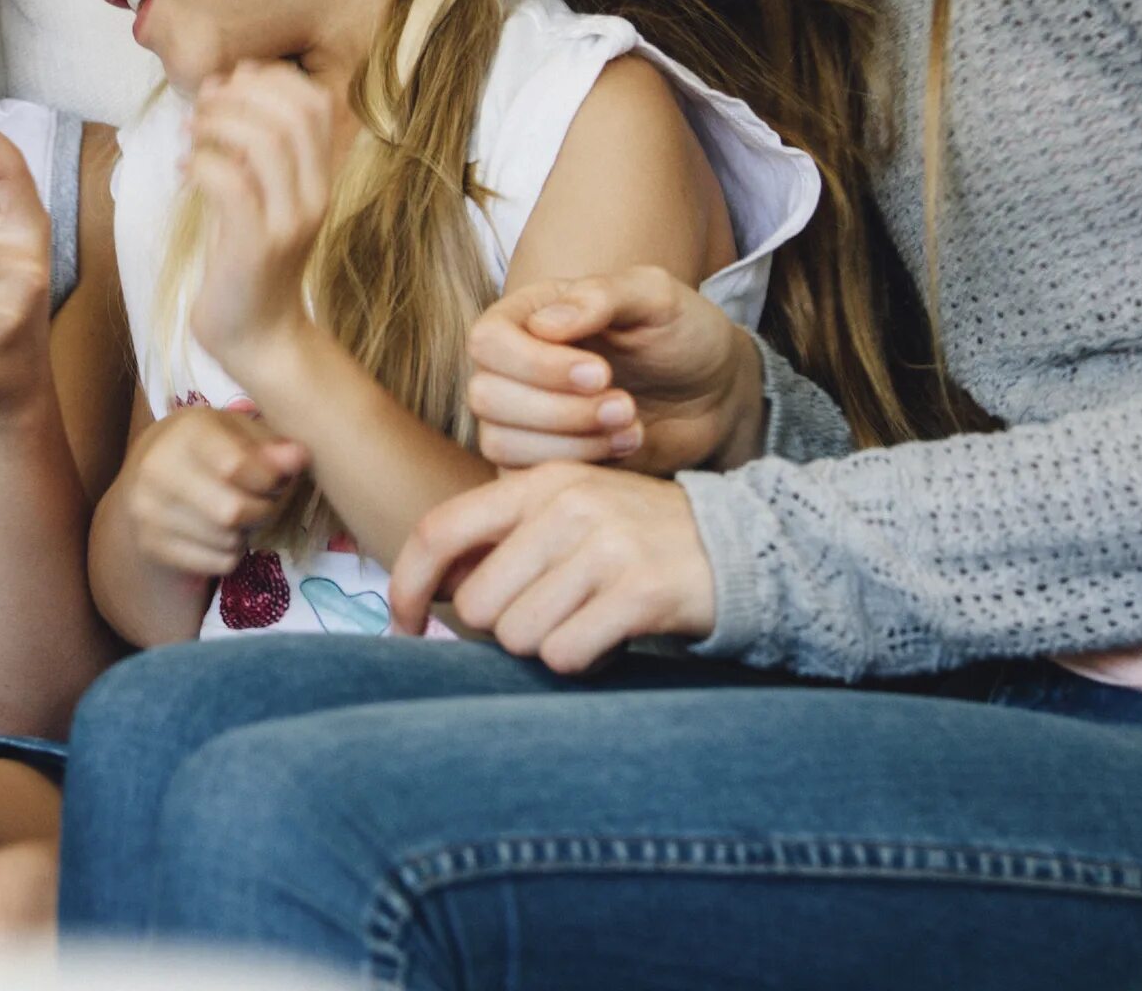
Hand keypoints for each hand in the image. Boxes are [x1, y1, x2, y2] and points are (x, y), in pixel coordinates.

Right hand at [115, 405, 306, 578]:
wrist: (147, 470)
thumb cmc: (208, 443)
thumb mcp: (238, 429)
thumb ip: (270, 444)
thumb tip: (299, 458)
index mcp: (185, 434)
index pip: (236, 466)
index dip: (271, 478)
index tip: (281, 477)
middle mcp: (158, 472)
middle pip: (233, 511)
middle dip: (263, 509)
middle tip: (265, 498)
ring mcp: (149, 513)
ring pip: (228, 541)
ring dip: (248, 531)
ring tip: (239, 511)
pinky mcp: (151, 545)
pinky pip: (217, 564)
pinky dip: (232, 552)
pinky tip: (220, 530)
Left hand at [185, 63, 334, 370]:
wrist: (258, 337)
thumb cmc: (248, 263)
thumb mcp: (260, 198)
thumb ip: (251, 150)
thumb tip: (226, 85)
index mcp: (320, 180)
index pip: (316, 103)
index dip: (272, 79)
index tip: (231, 82)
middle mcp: (314, 197)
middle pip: (292, 114)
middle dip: (239, 95)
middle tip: (202, 106)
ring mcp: (288, 222)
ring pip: (265, 142)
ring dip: (217, 125)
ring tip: (189, 134)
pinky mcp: (256, 246)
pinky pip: (231, 184)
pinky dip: (201, 165)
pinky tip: (183, 172)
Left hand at [389, 463, 715, 671]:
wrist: (740, 545)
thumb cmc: (637, 539)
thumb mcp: (570, 514)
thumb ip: (503, 539)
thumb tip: (433, 591)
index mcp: (540, 482)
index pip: (441, 530)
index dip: (405, 584)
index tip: (400, 626)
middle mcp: (568, 506)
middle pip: (479, 602)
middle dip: (502, 628)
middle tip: (547, 617)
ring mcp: (606, 545)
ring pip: (520, 635)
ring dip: (547, 644)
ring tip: (587, 619)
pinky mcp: (640, 590)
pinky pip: (567, 654)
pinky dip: (581, 659)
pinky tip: (610, 636)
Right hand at [465, 268, 760, 473]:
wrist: (715, 394)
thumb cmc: (682, 334)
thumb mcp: (655, 297)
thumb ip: (601, 295)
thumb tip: (543, 324)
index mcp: (526, 315)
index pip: (488, 341)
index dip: (537, 364)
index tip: (601, 372)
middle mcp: (511, 366)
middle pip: (486, 396)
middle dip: (560, 410)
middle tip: (625, 405)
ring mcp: (520, 419)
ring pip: (499, 442)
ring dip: (571, 442)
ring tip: (631, 424)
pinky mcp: (538, 463)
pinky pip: (525, 479)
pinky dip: (580, 467)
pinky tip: (626, 447)